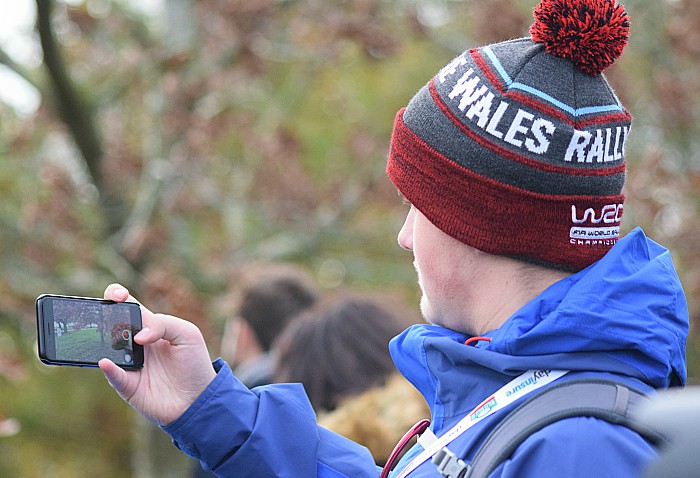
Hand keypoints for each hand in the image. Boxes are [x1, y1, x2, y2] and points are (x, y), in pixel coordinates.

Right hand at [98, 284, 216, 425]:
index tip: (118, 296)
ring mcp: (128, 363)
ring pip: (106, 348)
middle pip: (110, 324)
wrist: (199, 398)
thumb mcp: (187, 334)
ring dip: (104, 341)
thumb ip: (164, 324)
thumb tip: (139, 336)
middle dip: (105, 317)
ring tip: (110, 339)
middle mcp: (134, 343)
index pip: (127, 305)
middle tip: (109, 318)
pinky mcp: (127, 385)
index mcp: (149, 325)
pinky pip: (113, 375)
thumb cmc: (194, 363)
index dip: (116, 295)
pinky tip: (106, 362)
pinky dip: (108, 368)